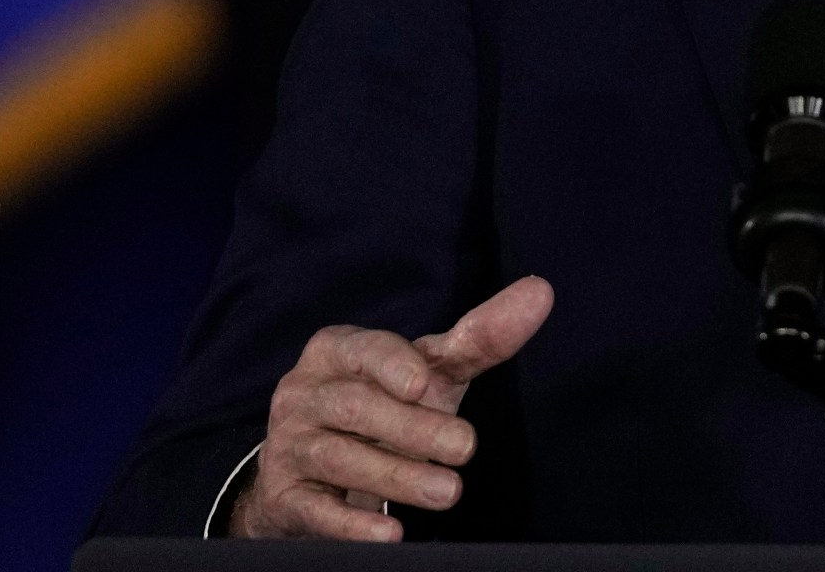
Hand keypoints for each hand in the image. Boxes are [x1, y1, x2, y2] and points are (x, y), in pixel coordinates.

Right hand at [230, 275, 553, 540]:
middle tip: (465, 448)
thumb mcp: (429, 371)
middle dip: (413, 429)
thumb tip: (540, 292)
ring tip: (447, 492)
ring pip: (338, 456)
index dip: (391, 364)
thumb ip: (480, 338)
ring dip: (396, 476)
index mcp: (337, 351)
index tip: (423, 384)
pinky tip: (389, 532)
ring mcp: (289, 444)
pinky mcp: (284, 495)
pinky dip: (350, 524)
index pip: (363, 350)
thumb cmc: (383, 404)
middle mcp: (304, 393)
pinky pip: (312, 508)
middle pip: (355, 406)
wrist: (312, 467)